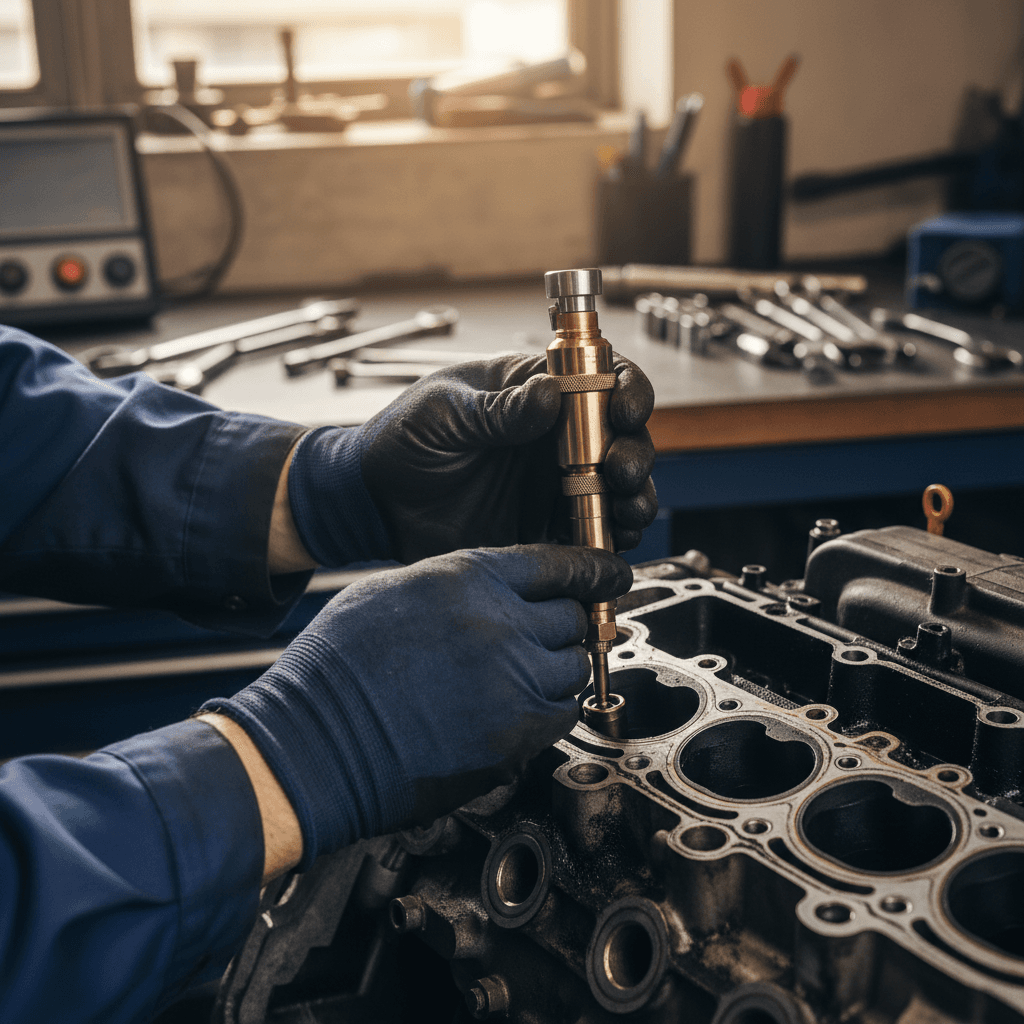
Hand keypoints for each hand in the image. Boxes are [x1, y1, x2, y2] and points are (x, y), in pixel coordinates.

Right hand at [201, 544, 631, 866]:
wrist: (315, 742)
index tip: (610, 575)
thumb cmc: (338, 668)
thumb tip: (496, 593)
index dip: (590, 570)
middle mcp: (502, 623)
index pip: (558, 565)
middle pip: (573, 616)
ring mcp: (514, 681)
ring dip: (556, 668)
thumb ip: (458, 587)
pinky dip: (550, 709)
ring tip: (520, 677)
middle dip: (564, 624)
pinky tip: (517, 709)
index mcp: (469, 578)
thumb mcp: (395, 592)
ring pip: (574, 666)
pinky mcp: (517, 737)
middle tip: (547, 637)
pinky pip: (563, 714)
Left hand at [287, 353, 656, 566]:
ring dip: (634, 499)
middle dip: (634, 452)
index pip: (599, 378)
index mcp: (533, 391)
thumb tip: (550, 395)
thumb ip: (498, 408)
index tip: (624, 410)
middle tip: (619, 470)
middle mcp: (554, 437)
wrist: (374, 506)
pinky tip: (608, 545)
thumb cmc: (400, 442)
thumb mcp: (444, 413)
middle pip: (621, 438)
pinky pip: (593, 536)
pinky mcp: (545, 529)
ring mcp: (554, 485)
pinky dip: (610, 542)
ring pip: (618, 490)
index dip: (625, 389)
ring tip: (625, 510)